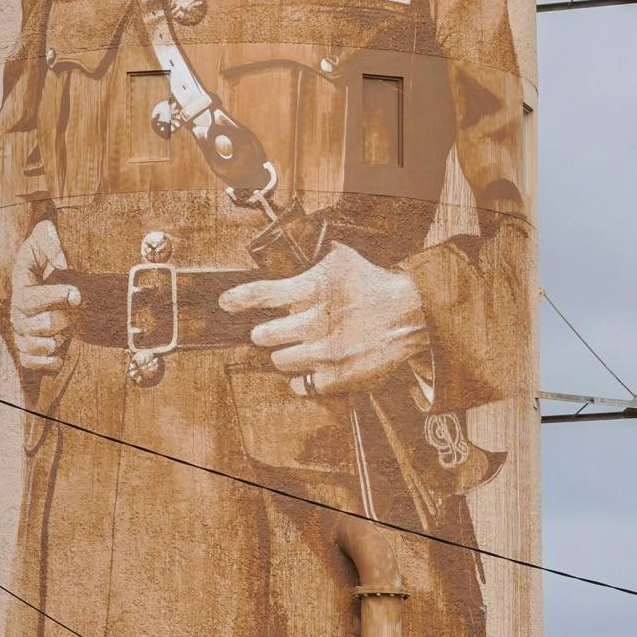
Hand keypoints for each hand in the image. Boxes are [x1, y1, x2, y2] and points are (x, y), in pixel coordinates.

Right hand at [9, 220, 79, 374]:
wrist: (50, 276)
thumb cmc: (47, 254)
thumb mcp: (45, 236)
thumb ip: (51, 241)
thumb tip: (63, 263)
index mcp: (20, 288)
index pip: (30, 299)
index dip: (55, 298)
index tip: (77, 294)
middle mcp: (18, 315)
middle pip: (41, 325)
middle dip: (65, 318)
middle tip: (76, 311)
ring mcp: (22, 334)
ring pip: (42, 346)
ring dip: (61, 338)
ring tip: (68, 328)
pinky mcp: (30, 352)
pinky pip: (35, 364)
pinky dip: (51, 361)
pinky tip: (62, 351)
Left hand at [220, 244, 430, 398]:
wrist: (411, 314)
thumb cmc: (374, 286)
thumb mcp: (343, 260)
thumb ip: (312, 259)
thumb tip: (285, 251)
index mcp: (318, 288)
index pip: (268, 294)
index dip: (242, 298)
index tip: (225, 303)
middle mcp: (320, 320)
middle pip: (268, 334)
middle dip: (265, 333)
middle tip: (268, 332)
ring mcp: (329, 352)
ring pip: (282, 360)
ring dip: (283, 353)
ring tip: (295, 347)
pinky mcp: (339, 376)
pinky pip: (303, 385)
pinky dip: (301, 379)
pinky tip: (309, 367)